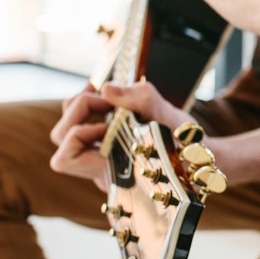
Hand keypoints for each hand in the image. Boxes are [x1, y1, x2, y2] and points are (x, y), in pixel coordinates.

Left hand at [50, 82, 193, 189]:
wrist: (199, 154)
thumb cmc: (184, 141)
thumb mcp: (167, 115)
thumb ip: (138, 98)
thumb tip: (107, 88)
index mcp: (109, 170)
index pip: (64, 159)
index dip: (79, 134)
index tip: (110, 121)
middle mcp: (99, 168)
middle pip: (60, 140)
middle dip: (76, 114)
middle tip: (103, 99)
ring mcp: (101, 157)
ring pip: (67, 131)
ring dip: (81, 108)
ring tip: (105, 96)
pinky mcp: (107, 144)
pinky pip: (83, 124)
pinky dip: (90, 107)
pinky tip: (108, 97)